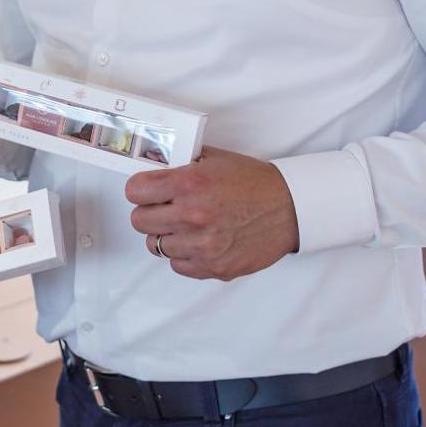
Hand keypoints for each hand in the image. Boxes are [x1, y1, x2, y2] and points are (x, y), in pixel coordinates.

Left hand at [125, 148, 300, 281]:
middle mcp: (192, 216)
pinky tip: (199, 241)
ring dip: (167, 235)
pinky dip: (183, 255)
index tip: (147, 191)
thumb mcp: (215, 159)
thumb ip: (182, 164)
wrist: (290, 209)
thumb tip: (153, 167)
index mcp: (189, 184)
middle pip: (139, 221)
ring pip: (156, 246)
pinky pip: (177, 265)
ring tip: (186, 225)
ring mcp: (202, 245)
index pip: (135, 191)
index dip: (140, 190)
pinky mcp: (213, 267)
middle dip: (149, 212)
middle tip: (165, 209)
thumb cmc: (254, 183)